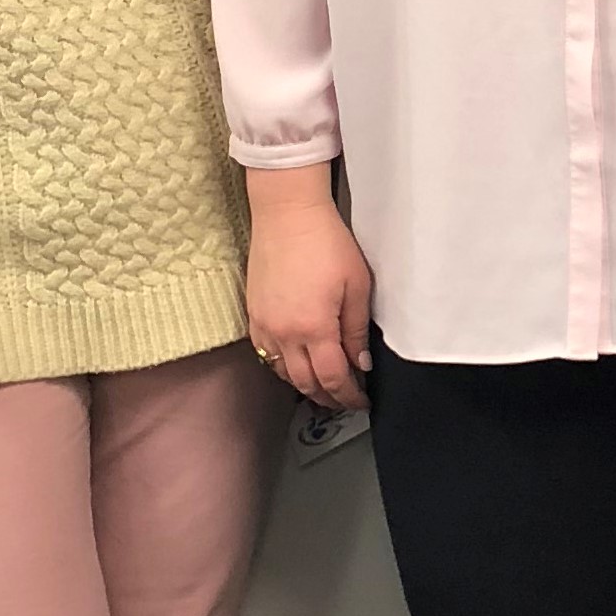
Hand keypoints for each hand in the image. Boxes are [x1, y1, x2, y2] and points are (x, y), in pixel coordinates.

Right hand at [246, 165, 372, 408]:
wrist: (287, 214)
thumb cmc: (326, 242)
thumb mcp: (356, 285)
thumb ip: (356, 330)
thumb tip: (360, 364)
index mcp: (314, 328)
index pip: (333, 379)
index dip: (349, 396)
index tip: (362, 401)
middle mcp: (284, 334)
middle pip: (306, 384)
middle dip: (329, 397)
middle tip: (346, 400)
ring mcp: (265, 325)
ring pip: (283, 373)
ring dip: (305, 385)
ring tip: (324, 387)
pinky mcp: (253, 314)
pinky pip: (266, 354)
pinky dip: (283, 367)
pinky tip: (297, 363)